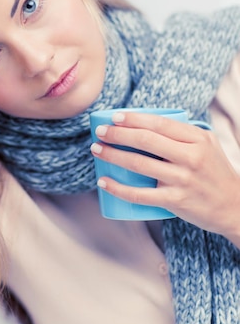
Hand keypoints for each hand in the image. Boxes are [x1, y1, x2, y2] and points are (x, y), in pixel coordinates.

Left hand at [90, 111, 239, 239]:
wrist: (234, 206)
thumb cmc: (213, 172)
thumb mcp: (206, 145)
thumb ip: (182, 133)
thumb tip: (144, 122)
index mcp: (197, 138)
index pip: (159, 124)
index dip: (133, 119)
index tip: (114, 117)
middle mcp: (191, 157)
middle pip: (146, 141)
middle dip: (117, 134)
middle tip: (100, 132)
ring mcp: (183, 180)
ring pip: (139, 165)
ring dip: (112, 156)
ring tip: (97, 150)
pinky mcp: (176, 201)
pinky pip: (140, 195)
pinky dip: (118, 188)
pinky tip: (104, 182)